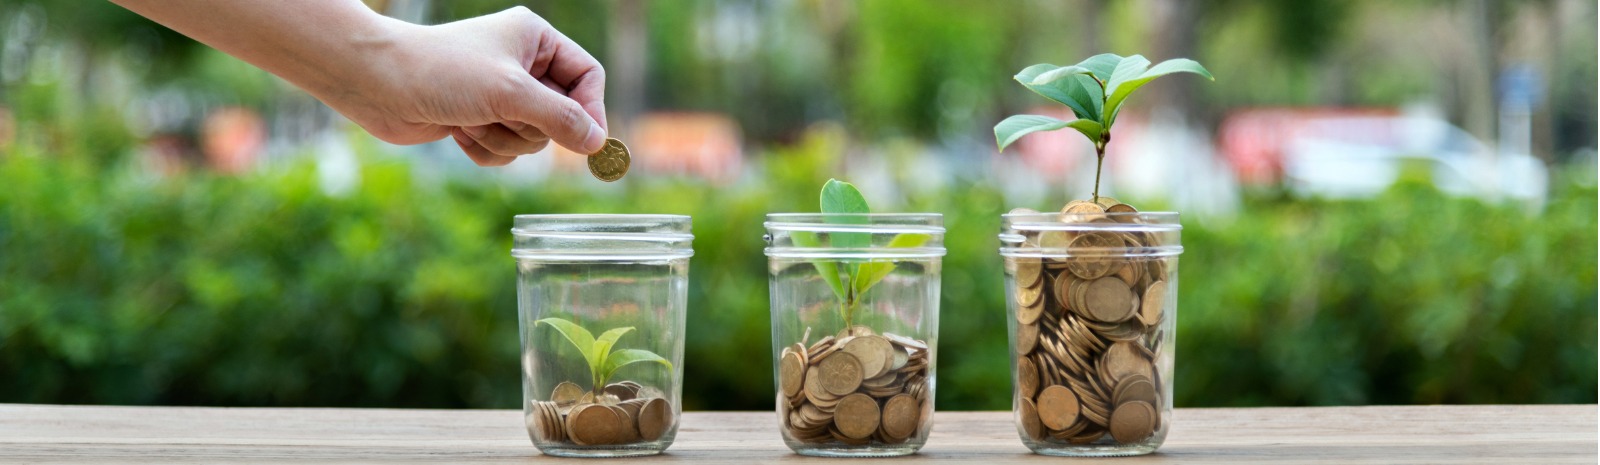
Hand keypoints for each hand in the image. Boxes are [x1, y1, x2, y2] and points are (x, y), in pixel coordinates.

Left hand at [338, 7, 608, 165]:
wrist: (375, 82)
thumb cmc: (442, 72)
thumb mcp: (511, 93)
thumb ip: (561, 119)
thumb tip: (598, 144)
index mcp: (535, 39)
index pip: (588, 76)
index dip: (591, 109)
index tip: (589, 142)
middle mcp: (521, 64)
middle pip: (561, 114)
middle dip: (530, 127)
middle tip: (502, 116)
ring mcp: (499, 94)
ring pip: (532, 139)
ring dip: (502, 139)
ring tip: (470, 120)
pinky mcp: (478, 120)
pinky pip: (505, 152)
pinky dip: (485, 149)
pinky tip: (458, 132)